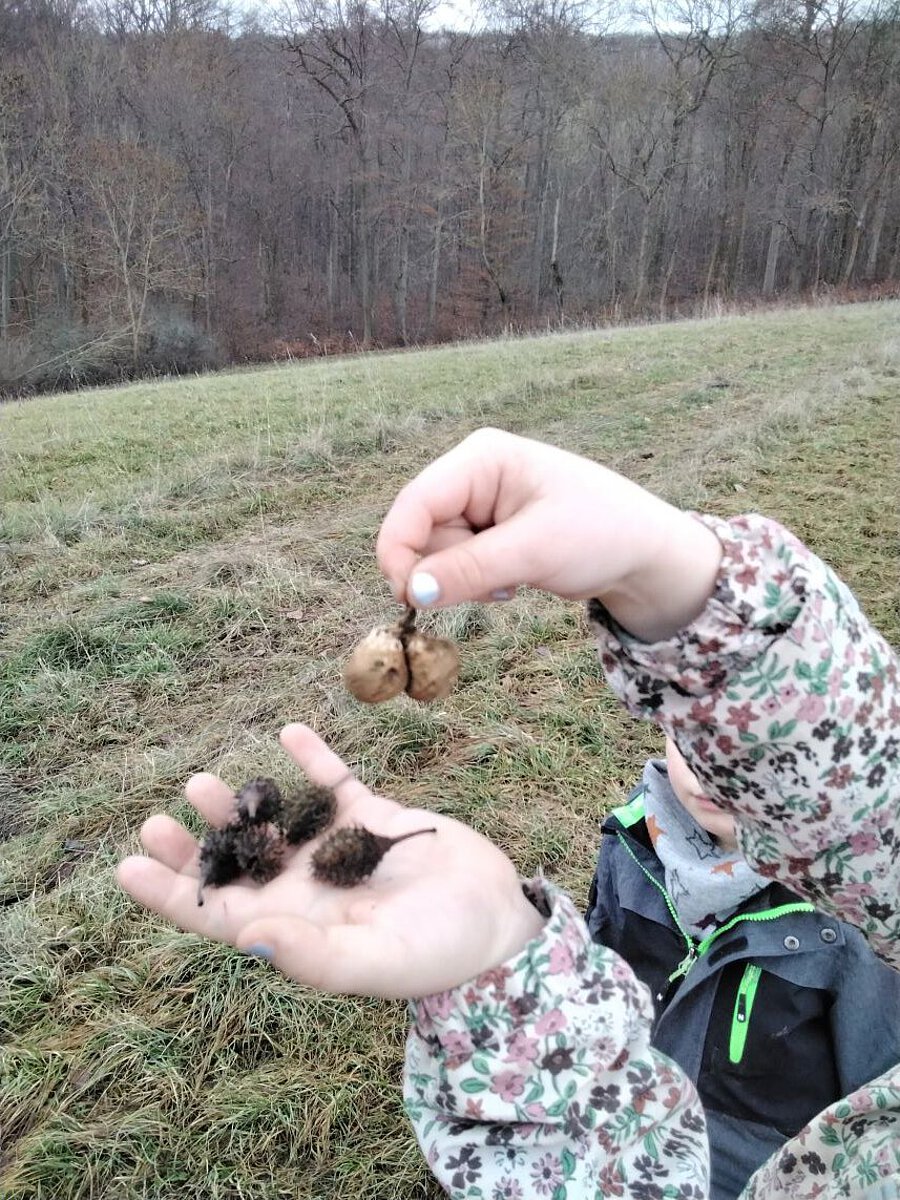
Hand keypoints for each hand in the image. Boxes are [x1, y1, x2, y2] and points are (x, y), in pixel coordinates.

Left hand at [116, 724, 544, 998]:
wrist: (498, 918)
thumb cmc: (437, 952)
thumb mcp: (373, 961)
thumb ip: (311, 955)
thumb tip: (246, 937)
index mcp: (298, 927)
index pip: (219, 914)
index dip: (170, 895)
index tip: (127, 867)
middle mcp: (308, 888)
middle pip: (237, 864)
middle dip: (195, 845)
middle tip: (158, 818)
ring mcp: (339, 849)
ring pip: (276, 821)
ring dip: (240, 803)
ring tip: (200, 780)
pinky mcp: (374, 816)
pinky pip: (333, 782)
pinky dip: (311, 759)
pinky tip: (288, 732)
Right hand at [376, 428, 721, 641]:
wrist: (645, 554)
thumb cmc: (602, 535)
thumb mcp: (535, 552)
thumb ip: (470, 570)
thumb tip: (413, 592)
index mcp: (482, 458)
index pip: (416, 502)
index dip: (401, 550)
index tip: (408, 598)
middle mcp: (473, 474)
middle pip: (422, 532)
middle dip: (448, 569)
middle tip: (497, 586)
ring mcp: (479, 502)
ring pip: (437, 554)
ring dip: (466, 580)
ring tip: (515, 579)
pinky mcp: (487, 530)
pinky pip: (457, 564)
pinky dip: (478, 582)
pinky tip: (515, 579)